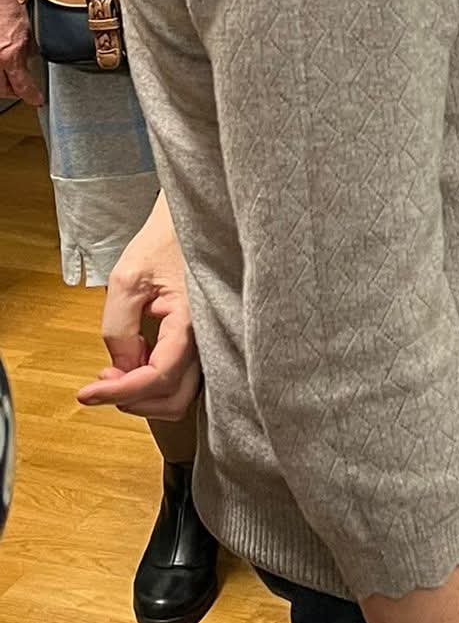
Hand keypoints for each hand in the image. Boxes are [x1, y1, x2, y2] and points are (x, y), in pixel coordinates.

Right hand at [0, 0, 42, 107]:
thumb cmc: (14, 5)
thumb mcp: (30, 33)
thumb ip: (27, 53)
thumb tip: (28, 67)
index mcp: (8, 53)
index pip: (21, 85)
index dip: (31, 95)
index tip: (37, 99)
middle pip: (1, 89)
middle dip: (13, 92)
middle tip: (23, 91)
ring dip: (2, 83)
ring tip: (11, 81)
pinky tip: (3, 69)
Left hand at [77, 193, 201, 422]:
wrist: (190, 222)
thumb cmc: (164, 240)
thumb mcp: (126, 279)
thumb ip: (118, 329)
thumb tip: (120, 367)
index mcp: (190, 322)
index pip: (157, 378)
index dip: (119, 392)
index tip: (86, 392)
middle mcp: (206, 338)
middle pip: (174, 398)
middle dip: (134, 401)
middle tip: (101, 386)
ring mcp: (207, 341)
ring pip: (182, 395)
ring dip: (146, 396)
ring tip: (117, 373)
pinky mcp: (202, 340)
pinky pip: (184, 378)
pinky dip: (157, 384)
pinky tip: (136, 363)